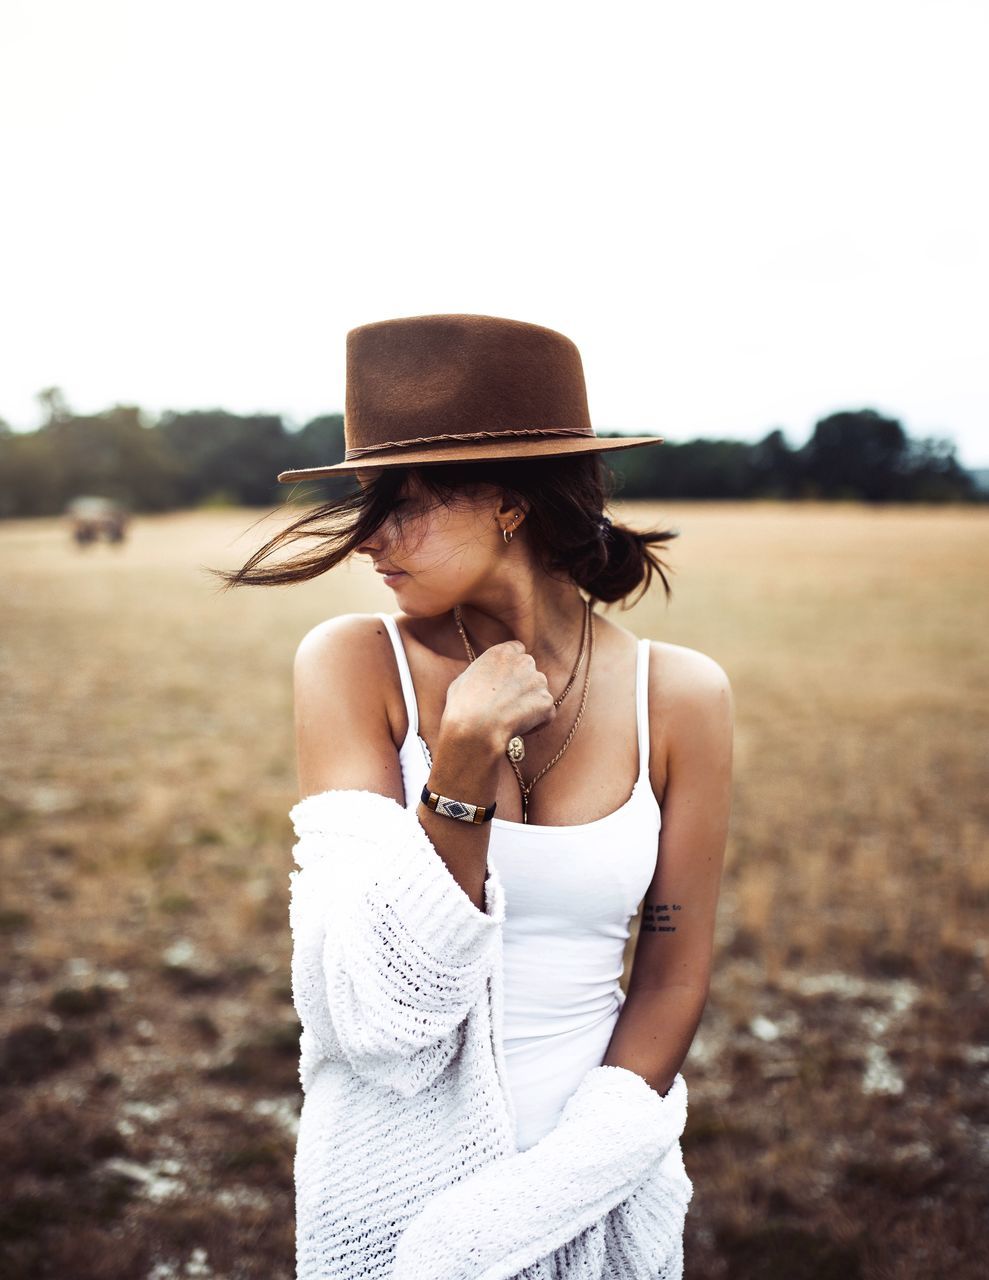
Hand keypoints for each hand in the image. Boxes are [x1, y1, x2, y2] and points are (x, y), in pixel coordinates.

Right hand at [442, 639, 557, 751]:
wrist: (475, 727)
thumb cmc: (463, 706)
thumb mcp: (463, 680)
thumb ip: (480, 674)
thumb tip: (482, 681)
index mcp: (501, 653)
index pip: (517, 649)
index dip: (513, 666)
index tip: (507, 679)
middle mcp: (523, 662)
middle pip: (530, 671)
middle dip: (523, 686)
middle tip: (508, 704)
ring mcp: (538, 681)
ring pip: (539, 693)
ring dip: (530, 704)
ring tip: (511, 719)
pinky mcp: (546, 702)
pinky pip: (546, 713)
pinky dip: (537, 722)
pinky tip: (519, 729)